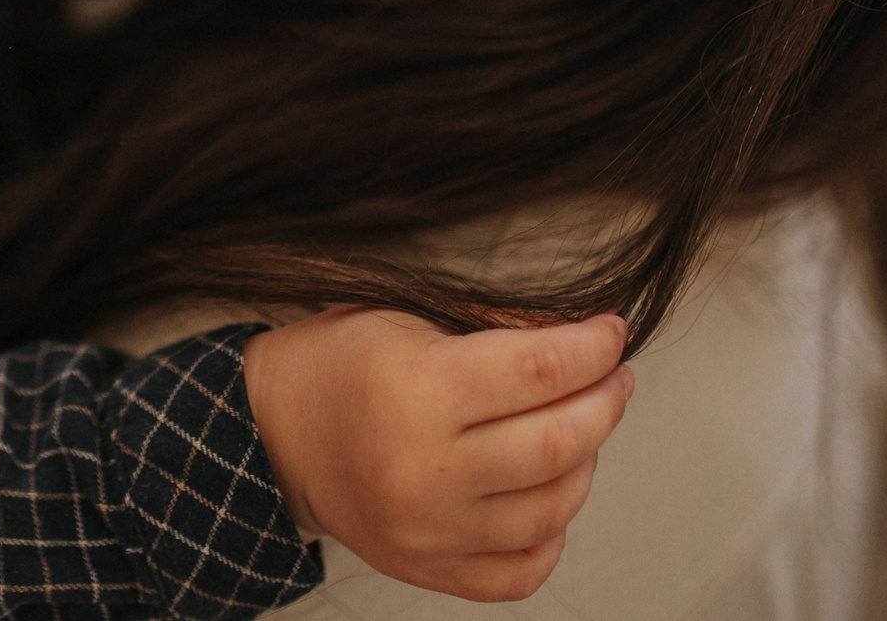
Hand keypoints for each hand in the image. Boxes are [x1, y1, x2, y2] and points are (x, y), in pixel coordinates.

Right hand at [242, 308, 633, 602]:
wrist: (273, 433)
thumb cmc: (341, 364)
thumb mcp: (407, 316)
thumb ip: (497, 327)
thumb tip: (583, 341)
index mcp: (419, 390)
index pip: (542, 369)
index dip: (594, 347)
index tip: (610, 332)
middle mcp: (426, 468)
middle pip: (561, 441)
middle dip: (605, 401)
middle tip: (613, 378)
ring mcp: (430, 530)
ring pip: (554, 508)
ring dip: (587, 462)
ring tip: (580, 428)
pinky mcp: (429, 570)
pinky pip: (524, 570)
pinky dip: (553, 533)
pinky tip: (547, 492)